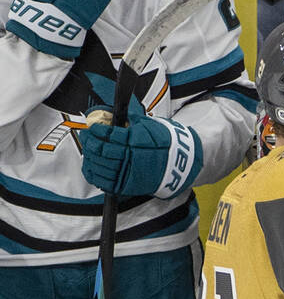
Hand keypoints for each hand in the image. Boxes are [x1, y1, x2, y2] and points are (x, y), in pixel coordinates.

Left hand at [81, 110, 202, 197]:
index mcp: (135, 140)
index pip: (108, 134)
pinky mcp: (126, 185)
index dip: (96, 130)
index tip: (93, 127)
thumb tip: (117, 112)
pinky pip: (103, 181)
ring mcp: (127, 172)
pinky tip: (91, 166)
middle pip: (100, 150)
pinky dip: (93, 173)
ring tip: (89, 150)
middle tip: (86, 135)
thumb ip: (132, 119)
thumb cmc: (167, 143)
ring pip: (99, 165)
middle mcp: (130, 157)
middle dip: (90, 142)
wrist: (181, 164)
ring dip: (90, 157)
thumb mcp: (152, 125)